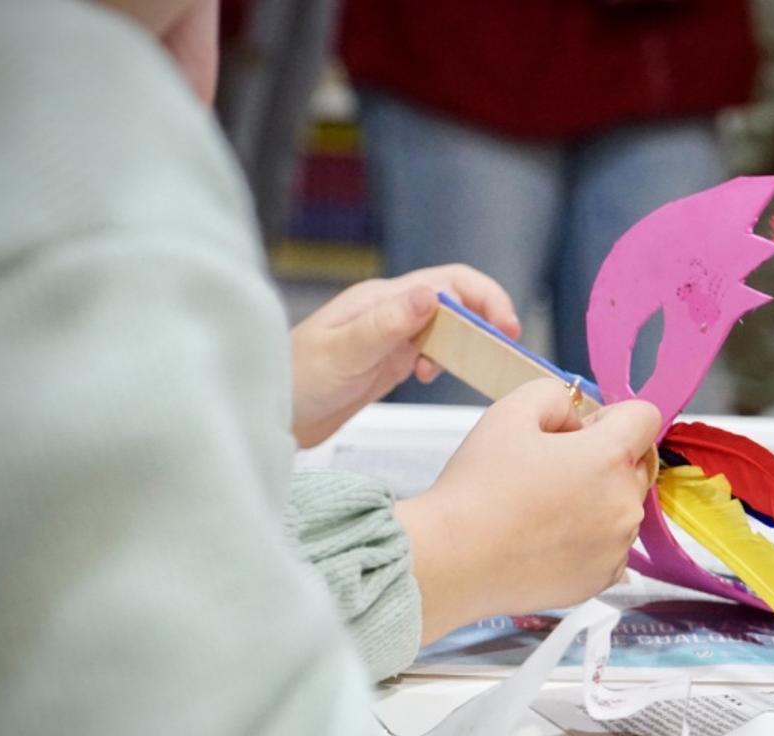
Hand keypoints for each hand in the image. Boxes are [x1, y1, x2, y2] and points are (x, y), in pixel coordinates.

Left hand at [289, 264, 518, 447]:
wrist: (268, 415)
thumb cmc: (294, 382)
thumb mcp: (343, 353)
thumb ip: (388, 324)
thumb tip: (432, 295)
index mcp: (382, 299)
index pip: (449, 282)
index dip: (484, 298)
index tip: (505, 327)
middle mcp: (390, 311)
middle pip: (455, 300)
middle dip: (486, 317)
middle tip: (505, 347)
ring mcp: (390, 335)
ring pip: (447, 326)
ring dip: (469, 339)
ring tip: (478, 363)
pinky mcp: (388, 361)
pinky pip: (431, 350)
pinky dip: (446, 360)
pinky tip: (431, 378)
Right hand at [396, 380, 660, 642]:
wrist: (452, 560)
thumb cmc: (479, 486)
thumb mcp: (510, 412)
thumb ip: (554, 395)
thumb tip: (576, 416)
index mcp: (610, 457)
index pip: (645, 417)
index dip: (612, 416)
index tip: (577, 432)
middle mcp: (625, 504)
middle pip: (636, 464)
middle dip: (605, 458)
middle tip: (550, 469)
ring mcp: (616, 547)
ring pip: (623, 507)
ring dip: (597, 500)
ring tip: (542, 508)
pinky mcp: (600, 580)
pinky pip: (610, 547)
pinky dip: (588, 539)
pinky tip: (546, 539)